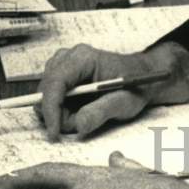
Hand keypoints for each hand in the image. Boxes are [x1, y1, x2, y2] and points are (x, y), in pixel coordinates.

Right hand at [35, 40, 188, 141]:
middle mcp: (70, 56)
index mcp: (84, 58)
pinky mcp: (62, 74)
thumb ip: (101, 112)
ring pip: (47, 94)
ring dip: (60, 112)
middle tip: (78, 124)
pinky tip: (79, 109)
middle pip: (47, 89)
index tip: (54, 132)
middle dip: (58, 113)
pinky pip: (51, 96)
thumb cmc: (135, 86)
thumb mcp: (124, 102)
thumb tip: (77, 125)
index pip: (56, 82)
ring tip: (85, 114)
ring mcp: (64, 64)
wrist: (141, 77)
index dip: (51, 109)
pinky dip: (61, 109)